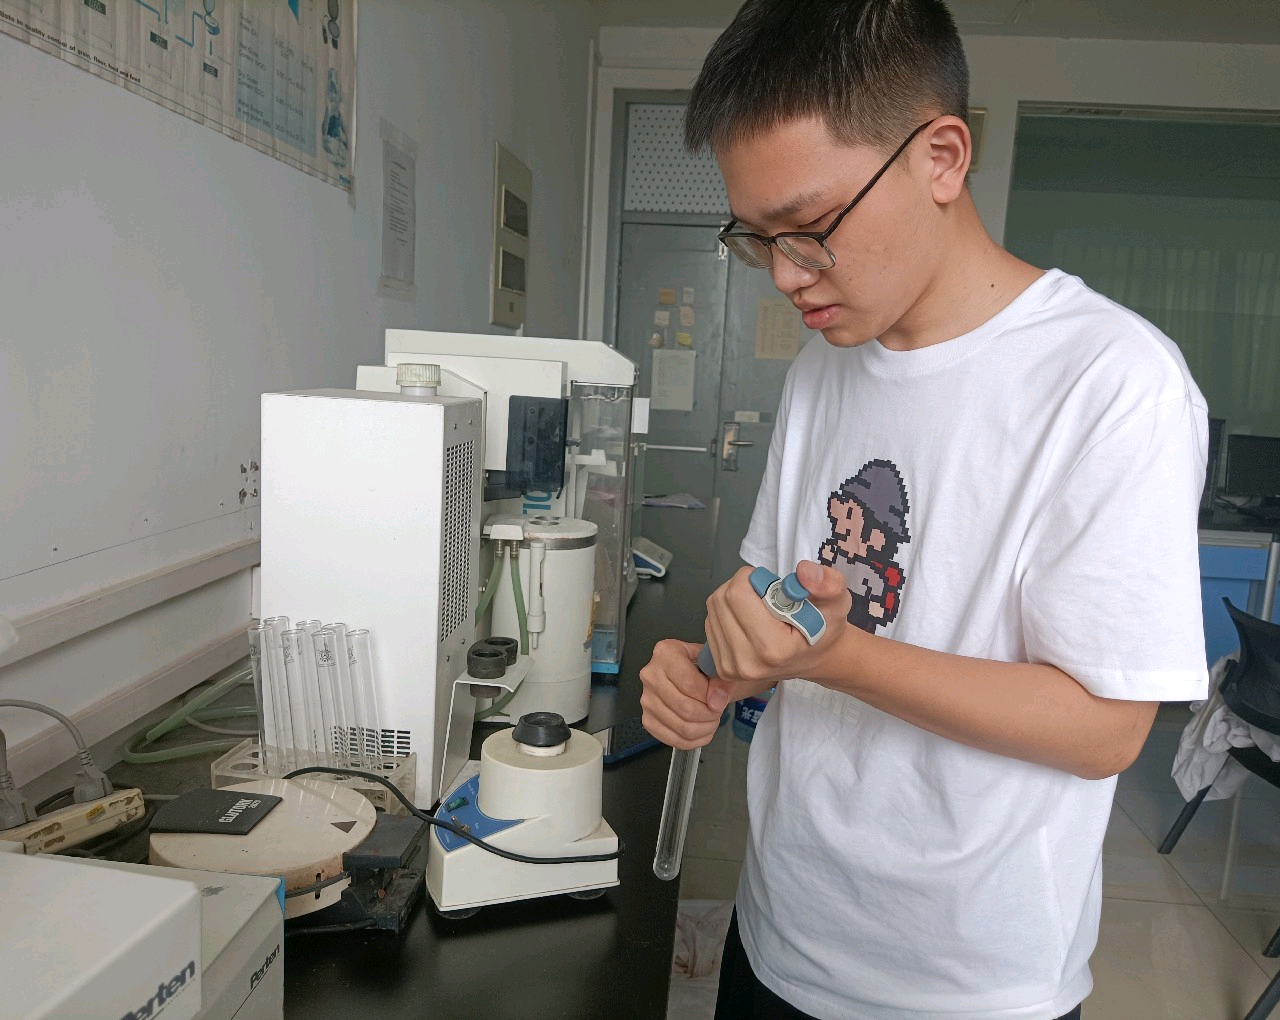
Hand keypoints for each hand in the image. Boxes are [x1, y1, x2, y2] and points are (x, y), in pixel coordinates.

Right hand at [639, 639, 735, 749]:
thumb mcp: (715, 663)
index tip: (721, 699)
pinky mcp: (648, 720)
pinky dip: (694, 741)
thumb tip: (716, 701)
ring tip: (712, 720)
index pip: (690, 684)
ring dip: (704, 729)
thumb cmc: (703, 665)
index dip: (711, 697)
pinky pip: (674, 740)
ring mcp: (646, 700)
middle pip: (685, 708)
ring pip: (682, 727)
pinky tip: (703, 731)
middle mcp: (650, 675)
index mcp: (665, 653)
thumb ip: (721, 679)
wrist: (692, 671)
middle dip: (710, 715)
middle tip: (718, 711)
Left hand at [704, 560, 851, 685]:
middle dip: (741, 586)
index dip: (751, 577)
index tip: (769, 584)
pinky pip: (710, 623)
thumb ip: (828, 584)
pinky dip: (726, 613)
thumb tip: (803, 572)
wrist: (816, 657)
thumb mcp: (838, 601)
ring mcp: (731, 668)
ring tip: (758, 608)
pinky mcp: (722, 667)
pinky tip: (748, 621)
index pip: (737, 594)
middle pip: (721, 599)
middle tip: (765, 594)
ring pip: (713, 609)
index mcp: (772, 648)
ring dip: (732, 598)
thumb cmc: (824, 628)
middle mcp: (746, 662)